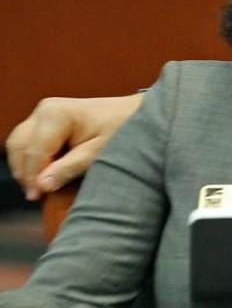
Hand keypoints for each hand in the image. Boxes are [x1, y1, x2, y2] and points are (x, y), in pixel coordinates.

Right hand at [5, 94, 142, 199]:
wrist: (136, 113)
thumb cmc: (123, 130)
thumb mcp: (100, 152)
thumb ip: (70, 168)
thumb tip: (41, 185)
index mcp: (57, 114)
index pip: (34, 151)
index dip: (33, 176)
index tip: (38, 197)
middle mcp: (45, 109)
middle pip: (20, 146)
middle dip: (25, 173)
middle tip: (37, 196)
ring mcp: (44, 112)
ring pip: (18, 144)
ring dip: (24, 167)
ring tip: (39, 189)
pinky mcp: (46, 119)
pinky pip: (27, 142)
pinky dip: (30, 159)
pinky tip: (43, 175)